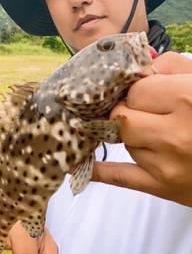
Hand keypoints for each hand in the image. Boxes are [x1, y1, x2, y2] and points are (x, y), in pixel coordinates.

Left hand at [92, 51, 191, 206]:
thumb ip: (174, 67)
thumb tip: (141, 67)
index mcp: (187, 99)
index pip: (136, 90)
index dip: (137, 91)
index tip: (144, 94)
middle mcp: (173, 132)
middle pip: (122, 116)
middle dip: (126, 111)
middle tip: (141, 113)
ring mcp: (164, 164)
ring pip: (123, 141)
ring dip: (130, 135)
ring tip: (153, 135)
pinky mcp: (160, 186)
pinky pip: (118, 177)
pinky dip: (96, 171)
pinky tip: (73, 166)